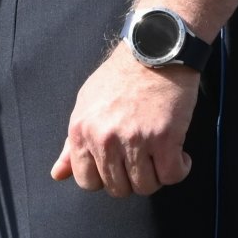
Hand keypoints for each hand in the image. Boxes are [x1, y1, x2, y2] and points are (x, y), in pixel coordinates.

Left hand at [51, 44, 197, 196]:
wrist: (155, 48)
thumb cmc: (121, 75)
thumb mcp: (86, 103)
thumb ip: (72, 143)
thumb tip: (58, 174)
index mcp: (82, 130)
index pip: (87, 182)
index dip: (106, 177)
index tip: (119, 164)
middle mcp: (105, 138)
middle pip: (118, 188)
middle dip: (132, 178)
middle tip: (143, 157)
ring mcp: (135, 140)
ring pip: (146, 186)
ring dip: (156, 175)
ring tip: (160, 154)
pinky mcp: (165, 138)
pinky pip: (172, 176)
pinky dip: (179, 169)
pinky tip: (179, 154)